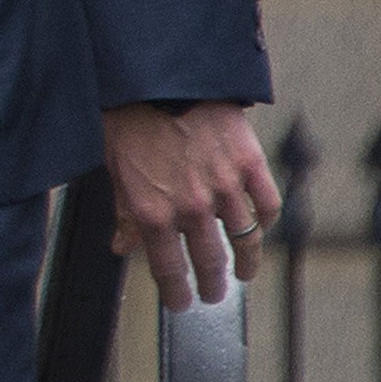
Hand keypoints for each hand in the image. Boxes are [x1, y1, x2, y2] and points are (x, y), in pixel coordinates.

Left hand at [103, 99, 279, 306]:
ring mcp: (225, 187)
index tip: (180, 304)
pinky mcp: (250, 163)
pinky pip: (267, 202)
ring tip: (245, 273)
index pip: (168, 268)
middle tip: (212, 295)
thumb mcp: (113, 170)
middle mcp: (191, 207)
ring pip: (245, 238)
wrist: (158, 78)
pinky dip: (266, 219)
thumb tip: (122, 245)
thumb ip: (123, 212)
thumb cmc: (128, 118)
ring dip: (246, 261)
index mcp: (152, 212)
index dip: (175, 292)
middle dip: (211, 284)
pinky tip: (262, 226)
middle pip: (209, 260)